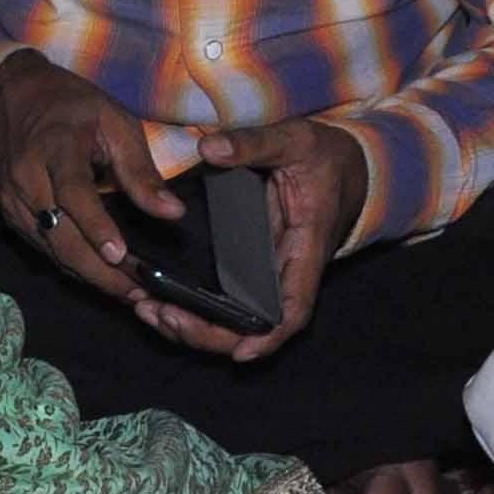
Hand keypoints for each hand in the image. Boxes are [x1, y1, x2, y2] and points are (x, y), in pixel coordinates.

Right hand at [0, 49, 176, 302]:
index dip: (96, 226)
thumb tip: (173, 213)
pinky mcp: (8, 213)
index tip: (121, 255)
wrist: (5, 92)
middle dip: (97, 270)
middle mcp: (27, 178)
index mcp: (55, 147)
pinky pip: (40, 247)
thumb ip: (141, 171)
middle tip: (135, 292)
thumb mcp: (114, 122)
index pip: (74, 194)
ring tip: (125, 291)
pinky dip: (69, 265)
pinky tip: (97, 275)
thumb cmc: (68, 104)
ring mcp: (12, 199)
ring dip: (86, 274)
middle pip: (58, 234)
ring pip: (48, 248)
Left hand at [154, 117, 367, 362]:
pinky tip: (157, 301)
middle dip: (210, 334)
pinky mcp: (253, 264)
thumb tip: (210, 149)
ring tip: (149, 312)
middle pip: (255, 325)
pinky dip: (195, 307)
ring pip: (235, 317)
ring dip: (195, 325)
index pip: (294, 306)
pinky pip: (227, 297)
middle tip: (162, 317)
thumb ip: (253, 144)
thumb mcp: (294, 139)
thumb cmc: (324, 155)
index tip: (242, 353)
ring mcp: (269, 270)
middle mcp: (286, 269)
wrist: (345, 161)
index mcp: (305, 247)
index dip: (270, 336)